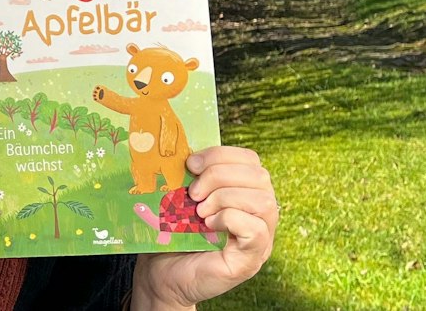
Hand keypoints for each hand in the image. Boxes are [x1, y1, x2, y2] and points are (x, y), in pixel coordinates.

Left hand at [131, 146, 277, 310]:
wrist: (161, 273)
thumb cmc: (172, 232)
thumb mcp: (181, 196)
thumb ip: (192, 175)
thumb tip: (187, 152)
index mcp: (244, 192)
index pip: (250, 159)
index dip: (220, 154)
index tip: (190, 164)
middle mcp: (260, 214)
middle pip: (260, 176)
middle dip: (219, 175)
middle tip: (192, 192)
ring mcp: (260, 238)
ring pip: (263, 201)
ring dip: (225, 197)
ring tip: (199, 210)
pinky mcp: (251, 259)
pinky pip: (257, 230)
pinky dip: (230, 219)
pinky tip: (209, 225)